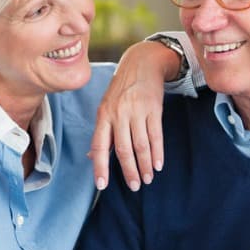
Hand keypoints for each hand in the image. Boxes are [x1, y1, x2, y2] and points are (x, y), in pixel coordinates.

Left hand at [91, 41, 180, 191]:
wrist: (141, 63)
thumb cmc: (121, 89)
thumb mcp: (106, 107)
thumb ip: (102, 133)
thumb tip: (91, 157)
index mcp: (103, 115)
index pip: (99, 145)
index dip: (100, 167)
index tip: (102, 185)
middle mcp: (118, 113)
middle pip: (122, 149)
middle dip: (129, 171)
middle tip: (134, 186)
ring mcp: (136, 110)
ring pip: (140, 145)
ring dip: (144, 165)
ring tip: (147, 179)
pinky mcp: (153, 108)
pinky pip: (155, 135)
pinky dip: (157, 152)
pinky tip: (157, 165)